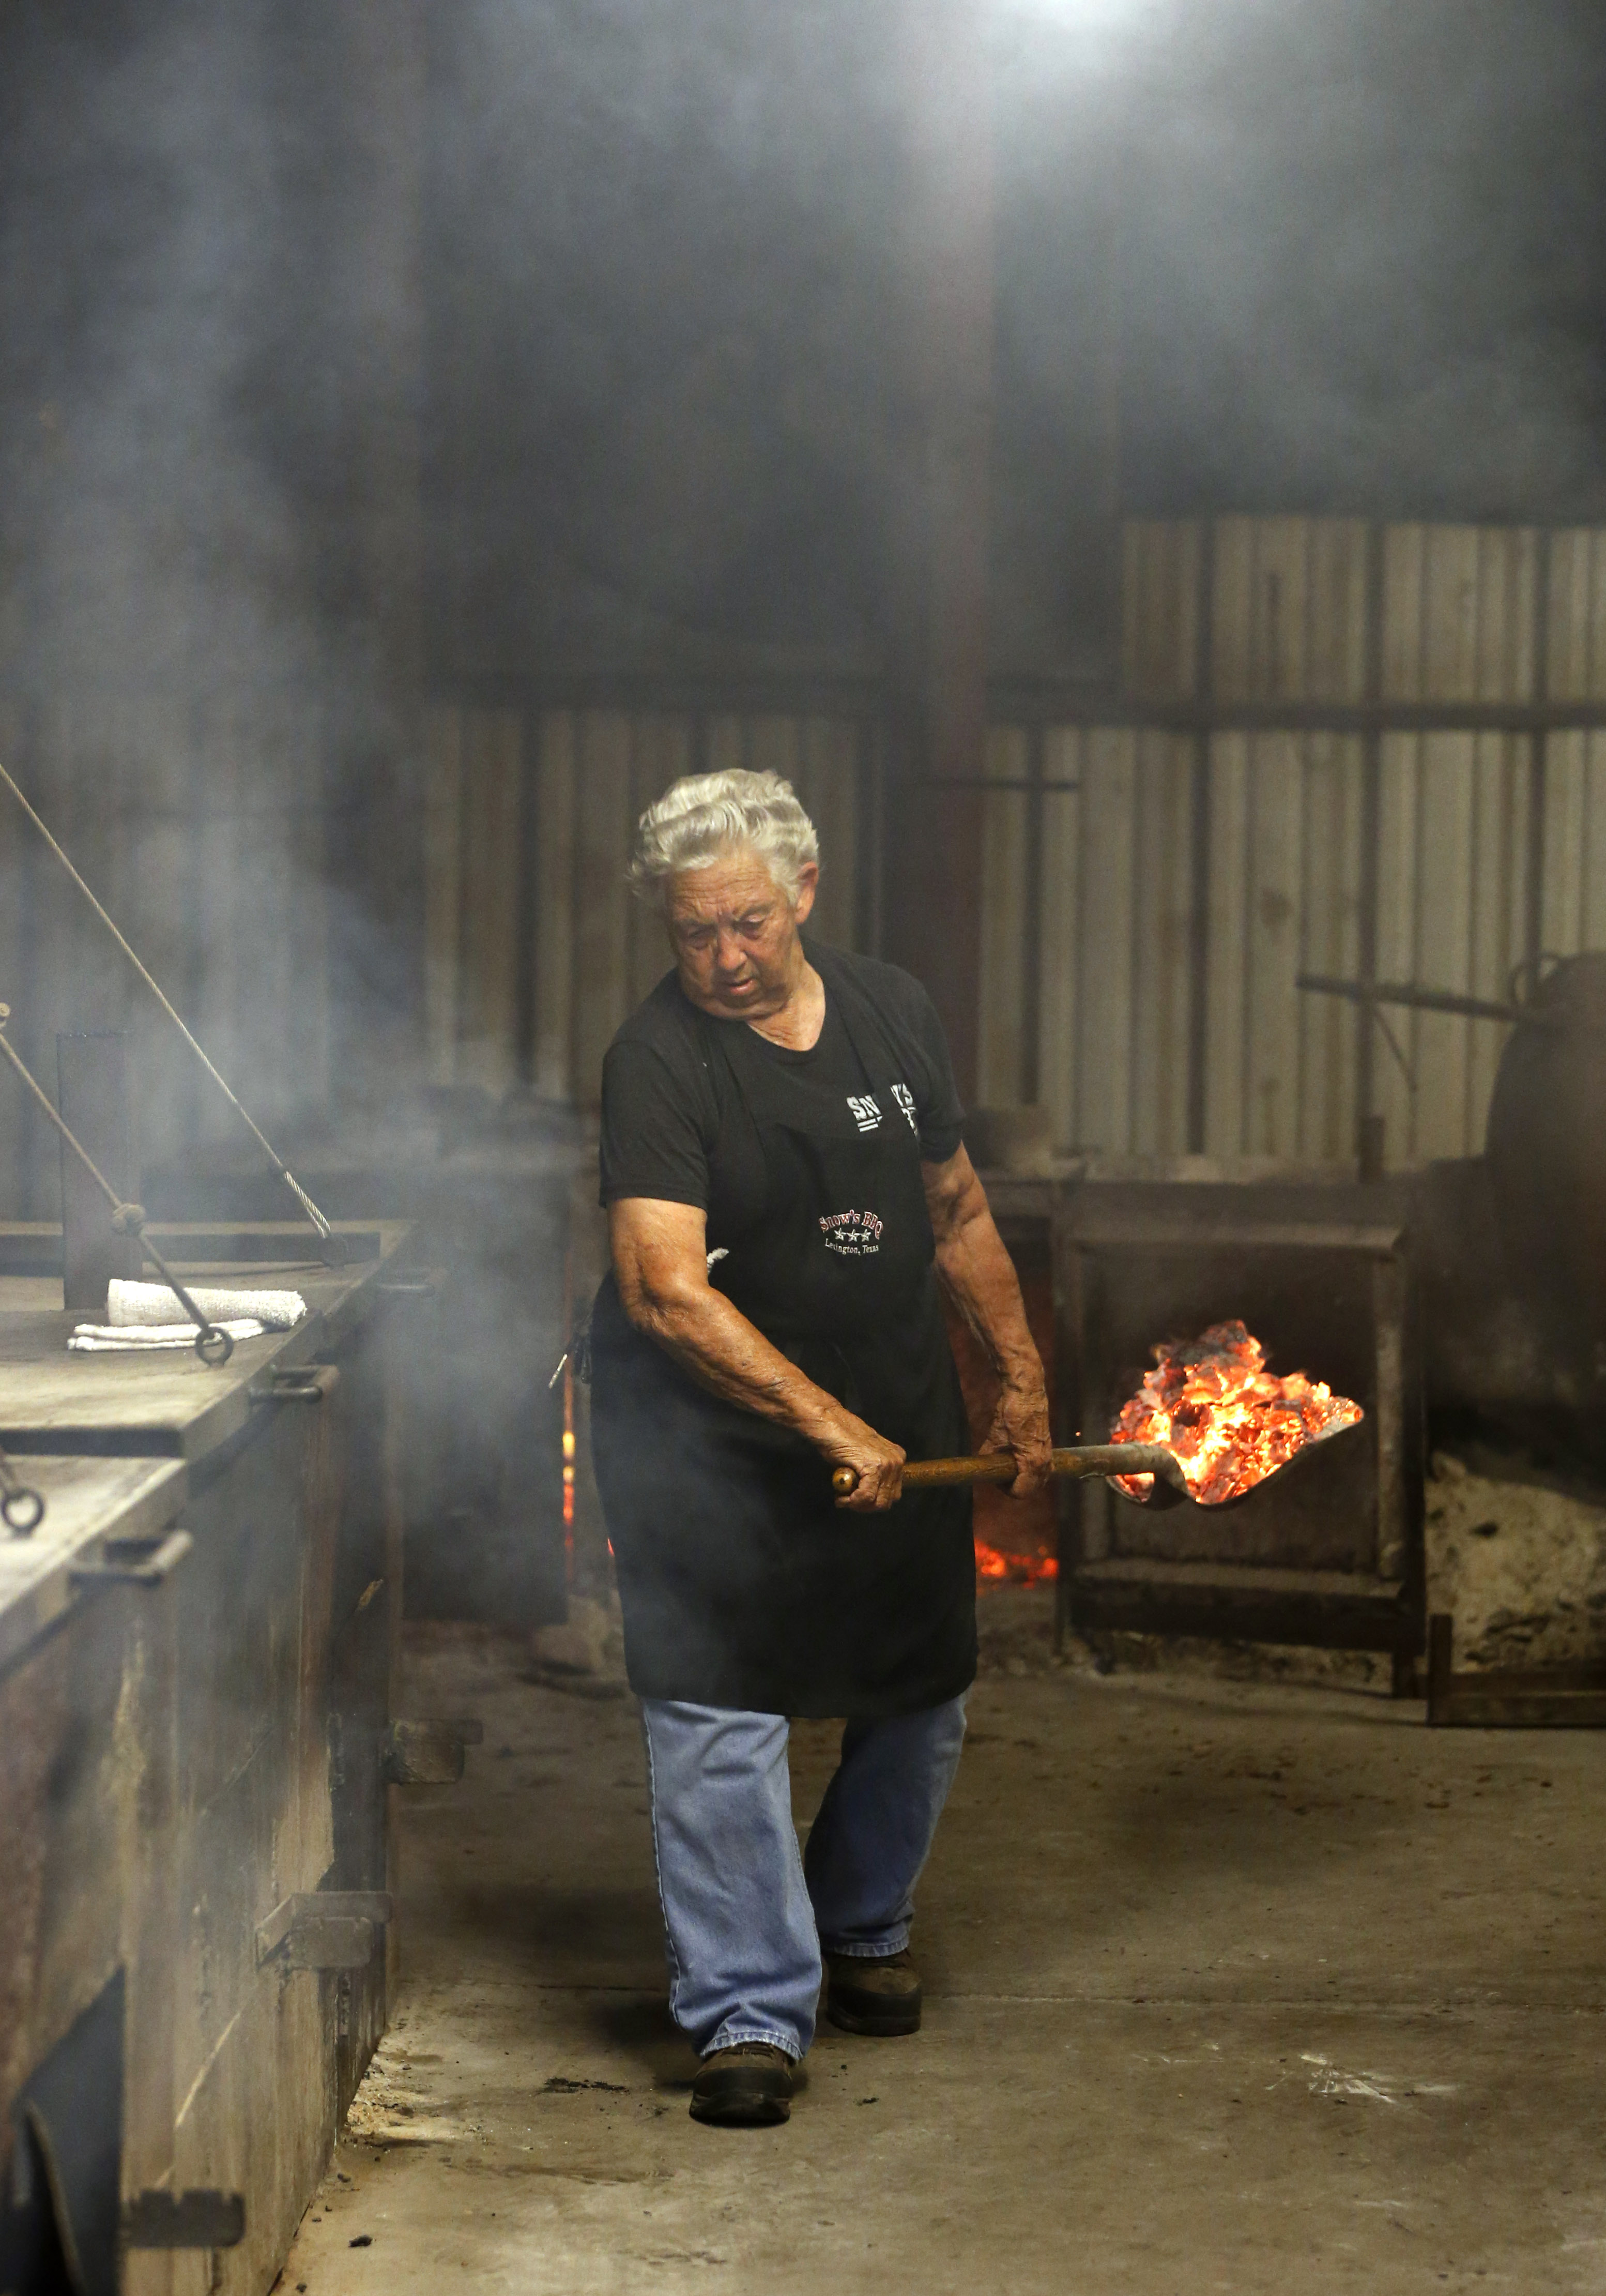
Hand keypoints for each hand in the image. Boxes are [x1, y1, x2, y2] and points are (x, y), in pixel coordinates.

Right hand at [819, 1410, 906, 1511]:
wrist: (829, 1422)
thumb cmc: (841, 1438)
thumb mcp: (864, 1457)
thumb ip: (873, 1474)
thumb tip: (870, 1496)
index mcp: (897, 1458)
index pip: (892, 1493)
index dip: (872, 1502)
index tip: (856, 1501)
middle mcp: (896, 1460)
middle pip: (888, 1500)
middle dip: (866, 1506)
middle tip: (849, 1501)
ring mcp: (887, 1463)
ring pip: (878, 1502)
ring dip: (858, 1505)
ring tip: (844, 1498)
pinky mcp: (874, 1466)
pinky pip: (866, 1496)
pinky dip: (852, 1501)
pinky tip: (841, 1497)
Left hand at [980, 1371, 1051, 1496]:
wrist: (1027, 1394)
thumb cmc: (1011, 1415)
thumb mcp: (994, 1438)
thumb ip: (989, 1457)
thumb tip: (981, 1466)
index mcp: (1032, 1463)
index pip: (1022, 1492)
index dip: (1006, 1490)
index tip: (996, 1480)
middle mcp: (1045, 1463)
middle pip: (1032, 1488)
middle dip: (1016, 1485)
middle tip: (1002, 1475)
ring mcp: (1049, 1455)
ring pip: (1040, 1479)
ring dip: (1026, 1479)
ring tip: (1010, 1467)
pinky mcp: (1048, 1447)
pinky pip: (1043, 1468)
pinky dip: (1033, 1470)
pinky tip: (1019, 1459)